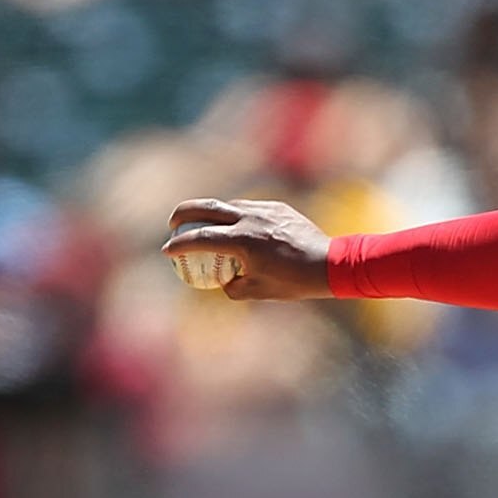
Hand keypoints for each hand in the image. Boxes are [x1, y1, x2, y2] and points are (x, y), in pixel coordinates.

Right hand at [163, 198, 333, 300]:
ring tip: (205, 225)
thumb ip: (233, 287)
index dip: (179, 244)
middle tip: (174, 223)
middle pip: (206, 207)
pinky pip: (251, 208)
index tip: (167, 250)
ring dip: (212, 213)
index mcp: (242, 241)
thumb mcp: (258, 292)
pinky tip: (237, 226)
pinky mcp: (279, 207)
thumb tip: (222, 282)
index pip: (200, 238)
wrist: (330, 264)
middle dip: (183, 213)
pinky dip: (238, 215)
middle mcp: (251, 219)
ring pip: (229, 205)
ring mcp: (265, 210)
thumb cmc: (294, 282)